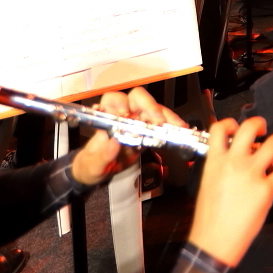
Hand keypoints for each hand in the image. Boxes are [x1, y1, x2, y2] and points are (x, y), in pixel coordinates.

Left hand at [70, 87, 187, 185]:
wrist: (97, 173)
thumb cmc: (91, 164)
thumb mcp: (93, 164)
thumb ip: (102, 154)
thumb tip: (114, 142)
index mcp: (107, 118)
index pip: (114, 100)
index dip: (120, 104)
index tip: (126, 115)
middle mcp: (124, 115)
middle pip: (138, 99)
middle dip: (149, 106)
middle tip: (156, 121)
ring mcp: (138, 121)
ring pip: (154, 109)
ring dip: (166, 116)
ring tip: (177, 126)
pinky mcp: (148, 132)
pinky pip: (162, 124)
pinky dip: (172, 126)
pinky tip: (180, 130)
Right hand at [188, 117, 272, 267]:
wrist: (214, 240)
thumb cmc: (210, 217)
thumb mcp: (208, 183)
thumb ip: (220, 167)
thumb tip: (230, 159)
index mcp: (215, 162)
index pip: (219, 129)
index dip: (229, 122)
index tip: (236, 125)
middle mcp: (234, 163)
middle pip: (249, 129)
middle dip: (259, 122)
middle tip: (264, 127)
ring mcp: (252, 174)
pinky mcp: (266, 189)